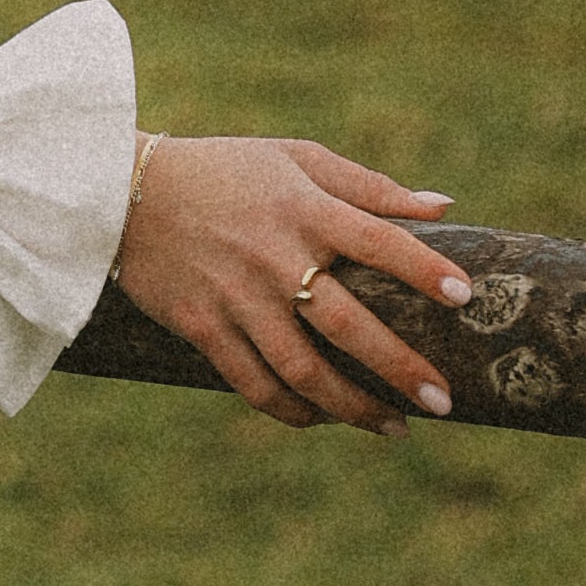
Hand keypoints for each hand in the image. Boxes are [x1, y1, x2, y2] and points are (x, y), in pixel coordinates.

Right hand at [114, 135, 466, 435]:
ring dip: (352, 406)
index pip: (378, 241)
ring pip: (301, 369)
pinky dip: (290, 409)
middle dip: (401, 368)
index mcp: (303, 208)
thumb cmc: (224, 169)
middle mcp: (273, 257)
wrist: (122, 190)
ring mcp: (234, 297)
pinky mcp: (199, 325)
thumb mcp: (295, 157)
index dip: (423, 269)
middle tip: (443, 401)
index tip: (463, 297)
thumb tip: (443, 207)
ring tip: (393, 427)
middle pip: (347, 324)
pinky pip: (251, 383)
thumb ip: (369, 185)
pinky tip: (320, 419)